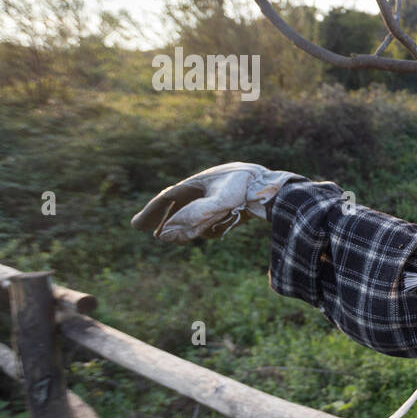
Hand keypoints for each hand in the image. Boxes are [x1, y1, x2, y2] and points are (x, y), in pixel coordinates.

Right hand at [131, 162, 303, 242]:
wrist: (280, 190)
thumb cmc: (249, 192)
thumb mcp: (218, 205)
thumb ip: (193, 219)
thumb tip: (164, 237)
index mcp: (201, 180)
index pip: (169, 197)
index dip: (152, 212)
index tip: (137, 226)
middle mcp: (209, 185)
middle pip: (180, 203)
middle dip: (164, 218)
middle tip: (147, 231)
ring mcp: (222, 193)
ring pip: (197, 212)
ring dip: (192, 225)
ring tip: (188, 237)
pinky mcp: (236, 202)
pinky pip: (216, 216)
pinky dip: (214, 226)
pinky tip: (223, 228)